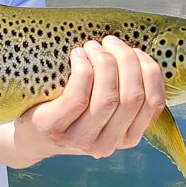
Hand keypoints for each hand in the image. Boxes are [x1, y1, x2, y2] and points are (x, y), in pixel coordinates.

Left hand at [14, 36, 165, 160]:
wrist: (31, 133)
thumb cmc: (74, 110)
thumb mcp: (105, 107)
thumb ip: (125, 90)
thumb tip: (139, 55)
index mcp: (128, 137)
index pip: (153, 103)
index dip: (149, 71)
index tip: (136, 51)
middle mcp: (108, 144)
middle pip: (132, 97)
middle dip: (126, 61)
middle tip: (111, 42)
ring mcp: (80, 140)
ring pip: (107, 98)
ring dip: (104, 63)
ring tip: (92, 46)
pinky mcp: (54, 128)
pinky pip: (78, 97)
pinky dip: (82, 69)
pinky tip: (77, 55)